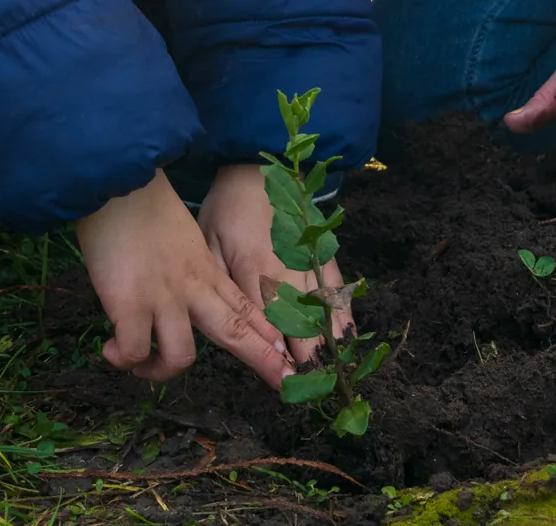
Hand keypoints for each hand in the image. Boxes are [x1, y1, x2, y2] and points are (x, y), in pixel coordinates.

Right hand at [77, 170, 290, 387]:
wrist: (117, 179)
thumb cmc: (140, 202)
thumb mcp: (179, 235)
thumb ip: (185, 266)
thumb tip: (175, 291)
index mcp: (205, 269)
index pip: (245, 308)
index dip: (267, 335)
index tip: (290, 356)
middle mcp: (193, 286)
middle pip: (236, 331)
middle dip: (264, 360)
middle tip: (285, 382)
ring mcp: (165, 296)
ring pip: (183, 356)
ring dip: (163, 371)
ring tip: (143, 367)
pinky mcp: (131, 303)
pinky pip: (134, 351)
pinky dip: (124, 359)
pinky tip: (111, 352)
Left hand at [199, 162, 352, 365]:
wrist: (254, 171)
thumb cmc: (225, 211)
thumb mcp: (208, 244)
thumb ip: (219, 284)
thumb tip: (225, 323)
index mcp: (251, 267)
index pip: (265, 317)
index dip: (276, 348)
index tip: (286, 377)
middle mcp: (284, 267)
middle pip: (298, 316)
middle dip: (307, 352)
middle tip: (314, 383)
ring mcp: (306, 258)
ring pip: (320, 304)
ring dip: (327, 336)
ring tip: (336, 367)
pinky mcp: (320, 250)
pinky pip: (334, 284)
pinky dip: (342, 309)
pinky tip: (347, 333)